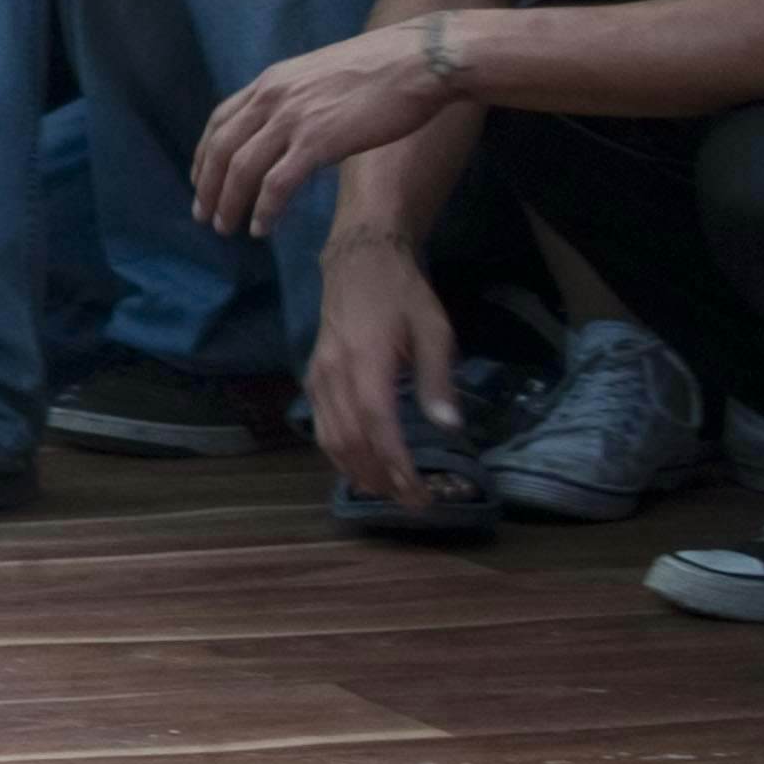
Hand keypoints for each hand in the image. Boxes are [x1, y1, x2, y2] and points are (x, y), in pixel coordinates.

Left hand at [194, 16, 460, 234]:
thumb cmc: (383, 70)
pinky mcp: (319, 141)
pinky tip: (261, 228)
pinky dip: (264, 209)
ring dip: (229, 204)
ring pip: (241, 170)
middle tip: (204, 216)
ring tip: (227, 229)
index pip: (219, 122)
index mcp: (271, 82)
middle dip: (207, 187)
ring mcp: (293, 119)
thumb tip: (291, 127)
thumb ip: (297, 98)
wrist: (420, 60)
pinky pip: (277, 184)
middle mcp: (272, 98)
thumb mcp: (321, 75)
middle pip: (221, 150)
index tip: (200, 181)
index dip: (204, 155)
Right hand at [306, 226, 463, 509]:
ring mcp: (319, 375)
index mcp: (366, 361)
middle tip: (410, 502)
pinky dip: (339, 453)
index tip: (419, 493)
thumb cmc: (402, 294)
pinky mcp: (314, 376)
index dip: (397, 464)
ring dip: (356, 471)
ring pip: (329, 437)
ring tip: (386, 492)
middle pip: (350, 440)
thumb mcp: (434, 329)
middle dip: (380, 477)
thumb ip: (437, 379)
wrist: (358, 261)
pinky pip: (322, 424)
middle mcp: (334, 373)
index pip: (379, 426)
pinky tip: (359, 465)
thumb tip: (449, 427)